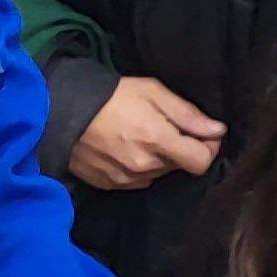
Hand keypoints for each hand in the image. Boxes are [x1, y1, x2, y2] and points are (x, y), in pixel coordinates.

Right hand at [68, 76, 224, 191]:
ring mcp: (124, 178)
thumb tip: (217, 130)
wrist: (59, 111)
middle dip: (182, 148)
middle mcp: (143, 165)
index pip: (201, 161)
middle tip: (168, 128)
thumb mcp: (153, 92)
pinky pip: (138, 180)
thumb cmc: (111, 96)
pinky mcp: (108, 184)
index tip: (205, 134)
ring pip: (160, 174)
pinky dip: (141, 167)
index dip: (209, 147)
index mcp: (157, 141)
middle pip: (181, 166)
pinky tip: (128, 148)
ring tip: (144, 135)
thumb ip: (187, 115)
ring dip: (161, 158)